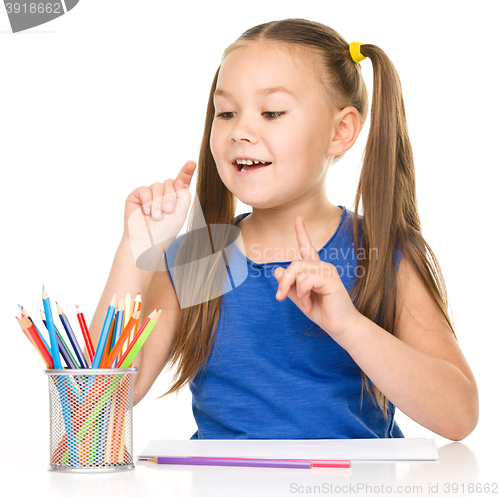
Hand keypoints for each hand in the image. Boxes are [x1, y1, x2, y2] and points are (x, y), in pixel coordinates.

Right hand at [123, 160, 196, 267]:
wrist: (147, 241)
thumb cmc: (165, 231)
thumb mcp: (181, 212)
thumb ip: (184, 195)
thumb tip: (179, 180)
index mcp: (175, 198)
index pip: (181, 181)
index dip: (186, 171)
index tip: (192, 162)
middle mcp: (162, 194)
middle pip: (170, 182)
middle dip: (170, 198)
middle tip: (167, 212)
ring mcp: (149, 194)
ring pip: (158, 186)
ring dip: (159, 202)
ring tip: (157, 216)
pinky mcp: (137, 195)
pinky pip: (145, 189)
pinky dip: (147, 201)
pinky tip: (146, 212)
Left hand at [274, 215, 361, 338]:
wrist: (339, 326)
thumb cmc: (321, 311)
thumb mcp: (299, 298)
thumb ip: (288, 285)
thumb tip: (276, 270)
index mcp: (315, 269)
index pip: (307, 247)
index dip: (301, 232)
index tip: (298, 218)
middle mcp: (322, 266)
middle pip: (294, 264)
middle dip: (284, 281)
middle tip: (281, 297)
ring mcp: (328, 271)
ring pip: (299, 271)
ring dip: (295, 290)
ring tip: (304, 303)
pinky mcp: (331, 279)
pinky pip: (307, 280)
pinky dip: (303, 293)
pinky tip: (308, 302)